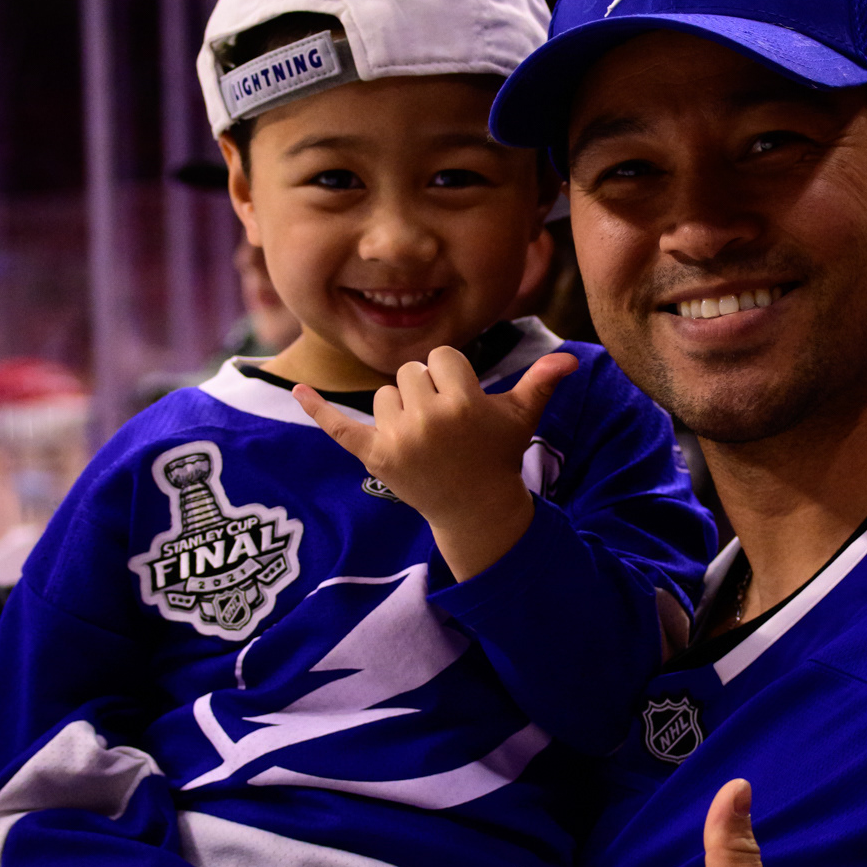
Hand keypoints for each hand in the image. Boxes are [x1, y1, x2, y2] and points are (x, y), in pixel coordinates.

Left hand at [293, 346, 575, 580]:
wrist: (475, 511)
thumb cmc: (498, 456)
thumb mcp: (521, 418)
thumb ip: (541, 383)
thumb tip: (570, 358)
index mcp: (463, 404)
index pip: (442, 356)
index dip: (454, 375)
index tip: (465, 402)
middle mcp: (428, 420)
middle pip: (411, 371)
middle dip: (427, 391)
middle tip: (445, 425)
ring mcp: (399, 440)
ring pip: (385, 394)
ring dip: (400, 408)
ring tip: (425, 437)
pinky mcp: (375, 457)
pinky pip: (340, 428)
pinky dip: (317, 410)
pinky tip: (296, 389)